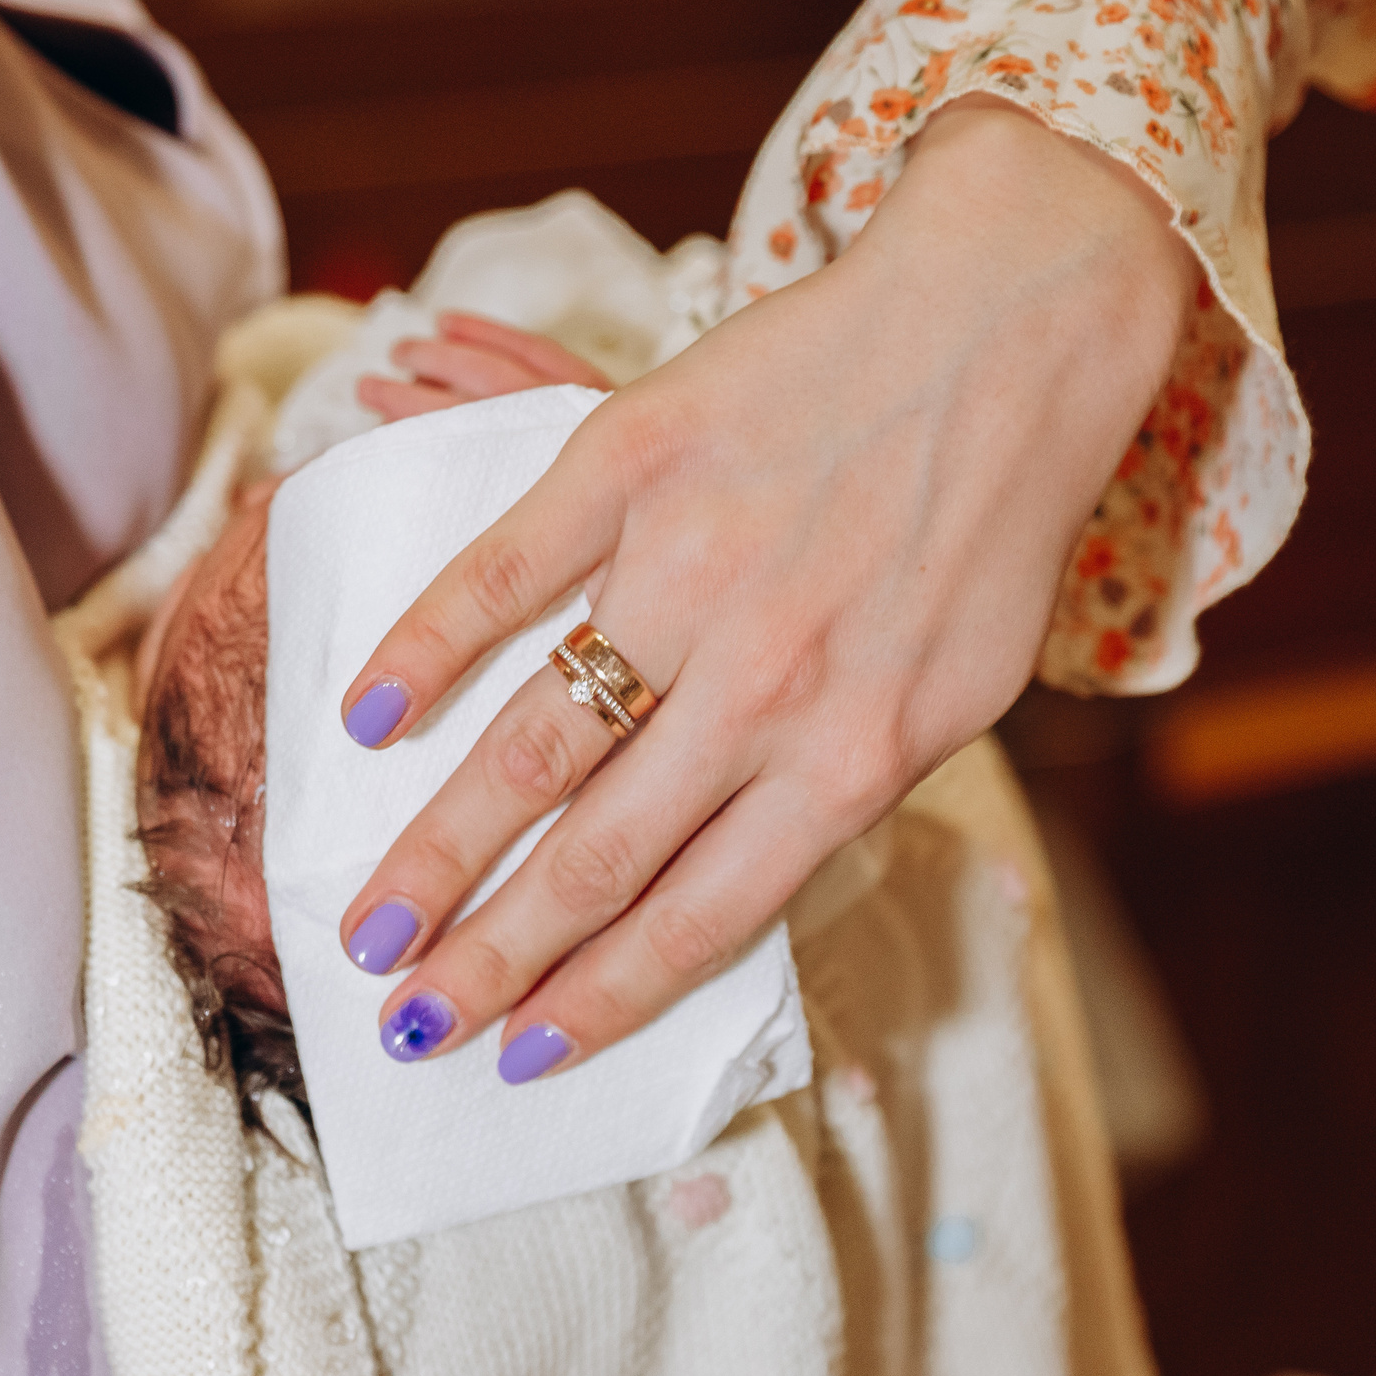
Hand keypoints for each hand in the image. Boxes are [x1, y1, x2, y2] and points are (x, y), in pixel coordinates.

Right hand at [337, 100, 1196, 1077]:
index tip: (517, 1052)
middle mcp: (766, 684)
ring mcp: (689, 571)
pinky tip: (365, 718)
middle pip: (593, 857)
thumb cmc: (985, 523)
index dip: (596, 1000)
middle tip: (403, 1020)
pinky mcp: (630, 461)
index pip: (698, 918)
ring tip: (366, 920)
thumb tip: (729, 884)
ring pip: (532, 746)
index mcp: (853, 756)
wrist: (1009, 324)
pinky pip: (499, 578)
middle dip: (486, 959)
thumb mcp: (954, 692)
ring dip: (435, 849)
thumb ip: (840, 787)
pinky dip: (419, 652)